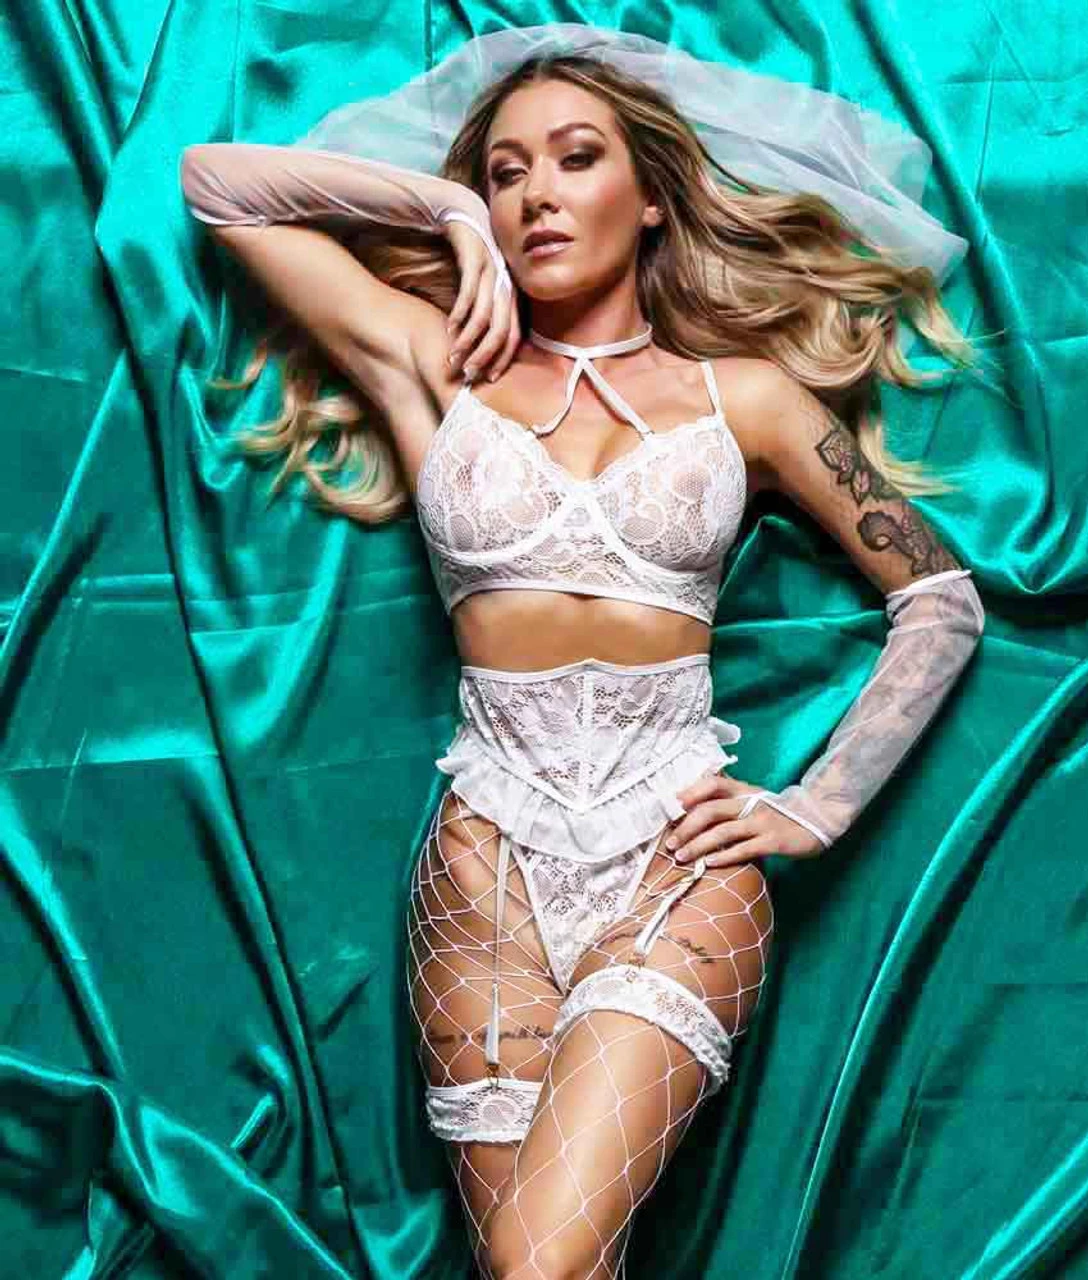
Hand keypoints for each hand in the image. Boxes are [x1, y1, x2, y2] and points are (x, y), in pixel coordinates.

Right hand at [443, 220, 519, 383]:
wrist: (466, 216)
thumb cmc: (473, 260)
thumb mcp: (484, 289)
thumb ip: (484, 314)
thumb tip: (476, 347)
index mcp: (512, 296)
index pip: (514, 336)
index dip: (503, 359)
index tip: (489, 379)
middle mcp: (507, 286)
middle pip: (501, 330)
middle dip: (485, 356)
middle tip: (468, 374)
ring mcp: (493, 272)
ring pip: (485, 315)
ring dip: (468, 339)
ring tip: (453, 356)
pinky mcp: (476, 258)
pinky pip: (469, 291)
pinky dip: (460, 312)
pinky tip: (449, 326)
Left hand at [664, 771, 824, 866]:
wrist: (817, 819)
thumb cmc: (777, 812)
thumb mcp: (754, 799)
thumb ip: (729, 801)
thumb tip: (692, 807)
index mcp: (743, 790)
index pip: (712, 784)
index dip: (690, 792)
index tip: (671, 806)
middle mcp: (750, 803)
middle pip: (710, 811)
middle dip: (686, 828)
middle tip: (670, 844)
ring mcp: (762, 822)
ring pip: (722, 832)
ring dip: (698, 846)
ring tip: (682, 857)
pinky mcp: (773, 841)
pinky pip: (743, 849)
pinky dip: (724, 856)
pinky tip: (709, 863)